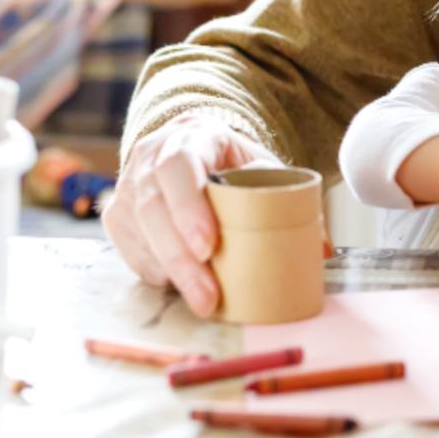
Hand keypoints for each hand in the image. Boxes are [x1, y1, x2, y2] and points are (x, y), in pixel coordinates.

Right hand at [102, 114, 280, 316]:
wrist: (198, 151)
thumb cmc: (235, 165)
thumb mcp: (263, 168)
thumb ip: (287, 198)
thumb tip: (321, 248)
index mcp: (192, 136)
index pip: (178, 166)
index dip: (189, 207)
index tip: (208, 246)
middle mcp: (150, 156)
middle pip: (153, 207)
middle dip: (180, 257)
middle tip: (209, 295)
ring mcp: (128, 185)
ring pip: (138, 233)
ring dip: (170, 272)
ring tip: (202, 301)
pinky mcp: (118, 216)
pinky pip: (131, 250)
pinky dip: (157, 272)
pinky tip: (181, 287)